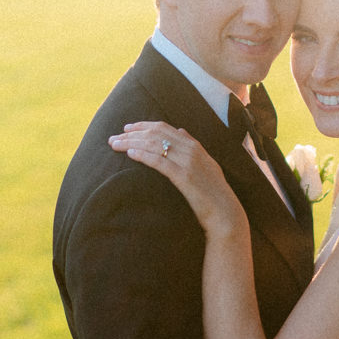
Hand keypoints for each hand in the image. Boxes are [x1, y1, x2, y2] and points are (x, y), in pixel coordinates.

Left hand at [110, 121, 245, 236]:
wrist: (225, 213)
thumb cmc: (214, 192)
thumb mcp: (206, 164)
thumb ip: (193, 147)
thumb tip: (180, 131)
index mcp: (195, 146)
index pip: (164, 128)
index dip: (143, 126)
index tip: (126, 128)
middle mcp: (191, 150)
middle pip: (155, 134)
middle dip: (131, 134)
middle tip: (113, 138)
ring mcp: (188, 163)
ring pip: (155, 145)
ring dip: (131, 143)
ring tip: (115, 145)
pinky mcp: (184, 177)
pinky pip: (159, 162)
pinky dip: (143, 155)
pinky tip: (130, 154)